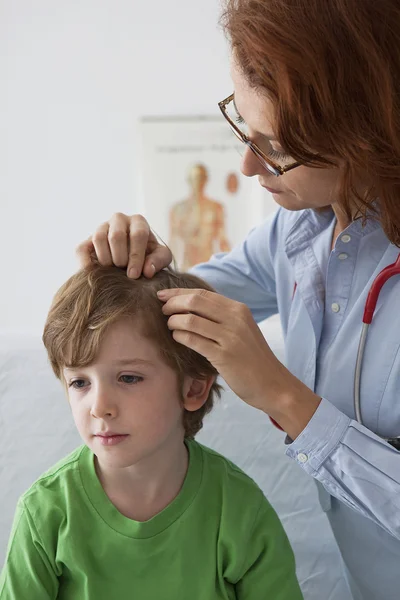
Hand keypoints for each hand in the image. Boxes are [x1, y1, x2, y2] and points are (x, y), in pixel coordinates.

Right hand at [76, 213, 171, 277]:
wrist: (132, 262)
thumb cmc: (149, 257)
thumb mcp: (161, 258)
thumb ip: (159, 261)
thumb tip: (147, 271)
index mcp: (138, 221)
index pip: (137, 234)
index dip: (136, 256)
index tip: (134, 275)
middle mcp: (119, 220)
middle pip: (116, 235)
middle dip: (120, 258)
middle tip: (123, 271)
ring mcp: (101, 227)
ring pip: (98, 238)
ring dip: (106, 259)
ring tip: (112, 271)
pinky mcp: (87, 240)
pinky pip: (81, 249)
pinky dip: (86, 263)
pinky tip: (95, 274)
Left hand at [159, 288, 320, 437]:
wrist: (273, 384)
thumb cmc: (253, 359)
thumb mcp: (242, 330)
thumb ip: (222, 318)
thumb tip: (191, 307)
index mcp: (239, 310)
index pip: (203, 293)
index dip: (179, 292)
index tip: (163, 295)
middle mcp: (235, 319)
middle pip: (195, 301)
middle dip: (173, 303)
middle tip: (161, 309)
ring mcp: (230, 337)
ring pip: (191, 320)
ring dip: (174, 321)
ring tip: (169, 325)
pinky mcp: (224, 356)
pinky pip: (194, 340)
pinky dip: (180, 336)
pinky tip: (176, 337)